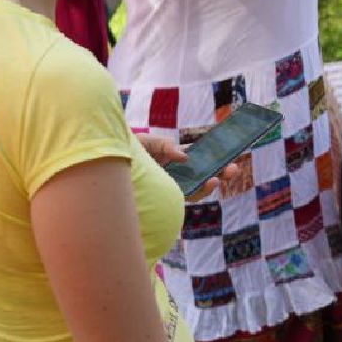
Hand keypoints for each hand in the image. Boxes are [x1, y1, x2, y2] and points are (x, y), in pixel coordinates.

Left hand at [136, 135, 250, 201]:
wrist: (106, 165)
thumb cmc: (127, 152)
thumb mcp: (148, 142)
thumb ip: (166, 146)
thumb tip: (185, 158)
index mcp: (171, 160)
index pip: (196, 160)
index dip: (212, 158)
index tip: (228, 156)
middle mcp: (174, 175)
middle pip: (201, 176)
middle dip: (219, 173)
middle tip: (234, 169)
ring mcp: (170, 188)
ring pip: (196, 189)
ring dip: (211, 184)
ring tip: (220, 177)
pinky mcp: (165, 198)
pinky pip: (186, 197)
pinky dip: (200, 191)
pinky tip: (209, 182)